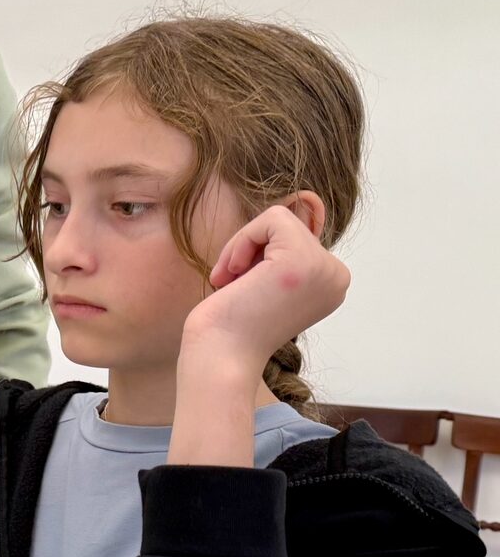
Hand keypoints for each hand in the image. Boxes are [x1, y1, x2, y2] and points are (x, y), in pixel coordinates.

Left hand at [181, 205, 350, 376]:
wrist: (219, 357)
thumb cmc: (230, 324)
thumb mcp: (266, 280)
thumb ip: (284, 250)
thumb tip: (303, 199)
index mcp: (331, 283)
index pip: (295, 238)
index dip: (259, 257)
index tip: (243, 289)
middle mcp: (337, 276)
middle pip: (288, 226)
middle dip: (250, 250)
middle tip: (233, 286)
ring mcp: (324, 268)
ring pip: (279, 219)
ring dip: (242, 247)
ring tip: (232, 282)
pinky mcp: (301, 260)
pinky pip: (272, 218)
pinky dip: (242, 241)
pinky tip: (234, 276)